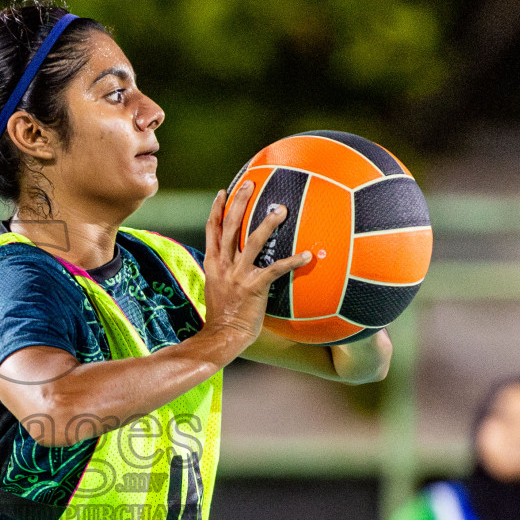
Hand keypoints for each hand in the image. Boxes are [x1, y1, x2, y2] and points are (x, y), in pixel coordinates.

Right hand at [197, 182, 314, 361]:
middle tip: (250, 183)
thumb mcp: (217, 289)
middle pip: (230, 226)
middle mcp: (224, 265)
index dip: (217, 208)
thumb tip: (237, 265)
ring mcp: (238, 275)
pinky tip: (307, 255)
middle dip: (239, 202)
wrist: (221, 336)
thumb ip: (226, 273)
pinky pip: (276, 269)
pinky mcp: (254, 287)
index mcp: (213, 263)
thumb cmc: (223, 316)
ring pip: (252, 241)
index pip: (212, 229)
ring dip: (267, 224)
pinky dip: (292, 261)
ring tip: (281, 209)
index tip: (224, 191)